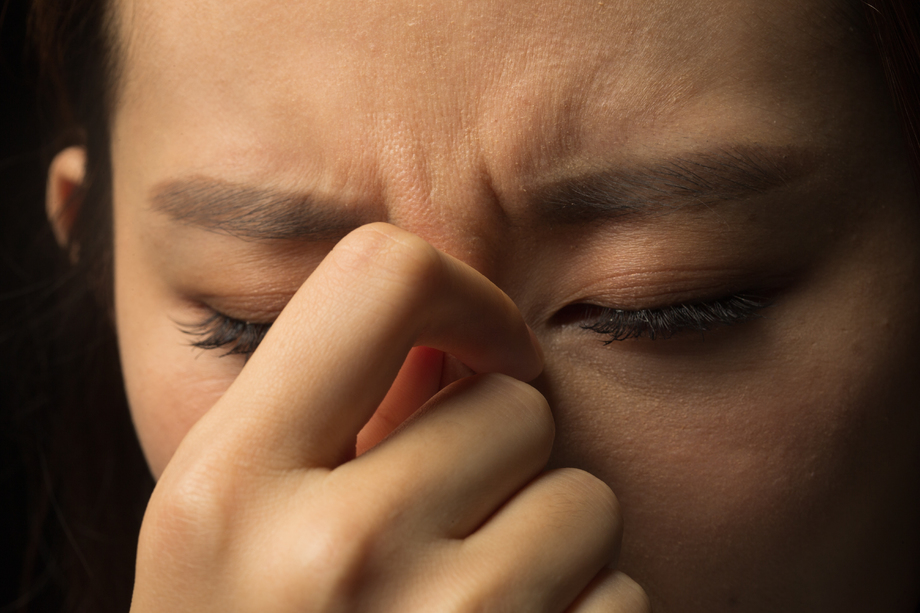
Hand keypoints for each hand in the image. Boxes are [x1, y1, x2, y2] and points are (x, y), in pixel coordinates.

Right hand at [131, 223, 649, 611]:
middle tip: (440, 526)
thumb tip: (465, 325)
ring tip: (466, 605)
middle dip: (499, 454)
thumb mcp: (231, 522)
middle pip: (515, 404)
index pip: (383, 276)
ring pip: (584, 500)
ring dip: (547, 541)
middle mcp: (330, 555)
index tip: (478, 349)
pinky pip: (621, 596)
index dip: (460, 296)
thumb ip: (327, 405)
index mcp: (228, 484)